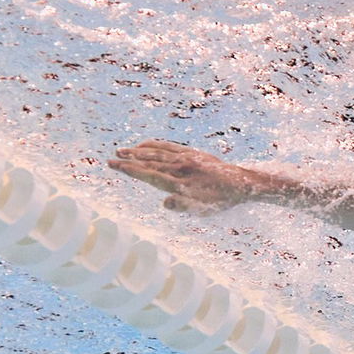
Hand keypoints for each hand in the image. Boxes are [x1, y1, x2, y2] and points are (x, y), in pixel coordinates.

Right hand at [107, 140, 265, 212]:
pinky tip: (145, 144)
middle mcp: (181, 168)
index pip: (149, 175)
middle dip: (130, 160)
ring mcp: (186, 158)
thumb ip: (183, 206)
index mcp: (180, 183)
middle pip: (150, 162)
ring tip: (123, 150)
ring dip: (139, 151)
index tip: (114, 165)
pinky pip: (169, 146)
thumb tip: (165, 202)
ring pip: (157, 153)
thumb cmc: (221, 200)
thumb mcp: (204, 209)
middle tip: (111, 158)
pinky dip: (155, 145)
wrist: (242, 183)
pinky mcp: (192, 153)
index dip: (131, 170)